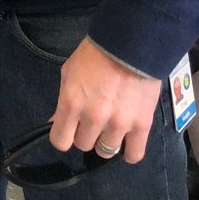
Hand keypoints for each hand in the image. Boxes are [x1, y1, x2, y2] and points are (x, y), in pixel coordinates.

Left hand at [49, 38, 160, 163]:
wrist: (130, 44)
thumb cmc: (94, 55)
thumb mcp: (69, 72)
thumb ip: (63, 101)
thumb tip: (56, 122)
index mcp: (72, 103)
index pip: (60, 140)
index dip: (62, 136)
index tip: (68, 130)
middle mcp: (93, 117)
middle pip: (83, 145)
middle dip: (85, 133)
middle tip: (92, 120)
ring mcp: (119, 124)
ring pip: (106, 151)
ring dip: (106, 140)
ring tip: (111, 127)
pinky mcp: (141, 125)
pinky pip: (134, 155)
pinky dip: (130, 152)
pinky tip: (127, 141)